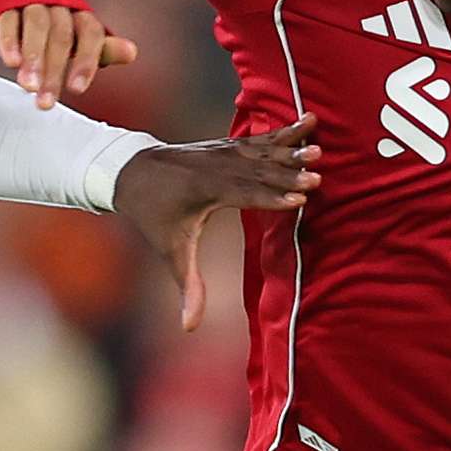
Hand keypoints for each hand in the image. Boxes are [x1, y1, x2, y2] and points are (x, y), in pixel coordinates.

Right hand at [0, 0, 137, 106]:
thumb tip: (131, 53)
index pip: (90, 33)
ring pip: (36, 26)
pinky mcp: (7, 5)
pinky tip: (11, 63)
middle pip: (61, 36)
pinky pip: (8, 20)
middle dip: (53, 70)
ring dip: (32, 58)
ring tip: (28, 86)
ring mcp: (33, 4)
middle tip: (45, 101)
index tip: (77, 89)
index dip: (85, 61)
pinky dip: (9, 42)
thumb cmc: (57, 26)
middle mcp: (59, 6)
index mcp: (81, 15)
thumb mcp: (82, 40)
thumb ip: (104, 50)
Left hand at [111, 117, 321, 330]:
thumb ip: (187, 286)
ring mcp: (223, 151)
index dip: (272, 198)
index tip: (299, 200)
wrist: (132, 170)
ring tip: (319, 149)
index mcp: (203, 191)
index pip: (244, 195)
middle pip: (259, 171)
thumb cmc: (154, 214)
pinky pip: (261, 138)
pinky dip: (286, 132)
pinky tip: (311, 122)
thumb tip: (189, 327)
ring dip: (292, 150)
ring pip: (263, 151)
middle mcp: (215, 166)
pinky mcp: (228, 143)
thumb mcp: (170, 250)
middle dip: (289, 173)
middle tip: (318, 175)